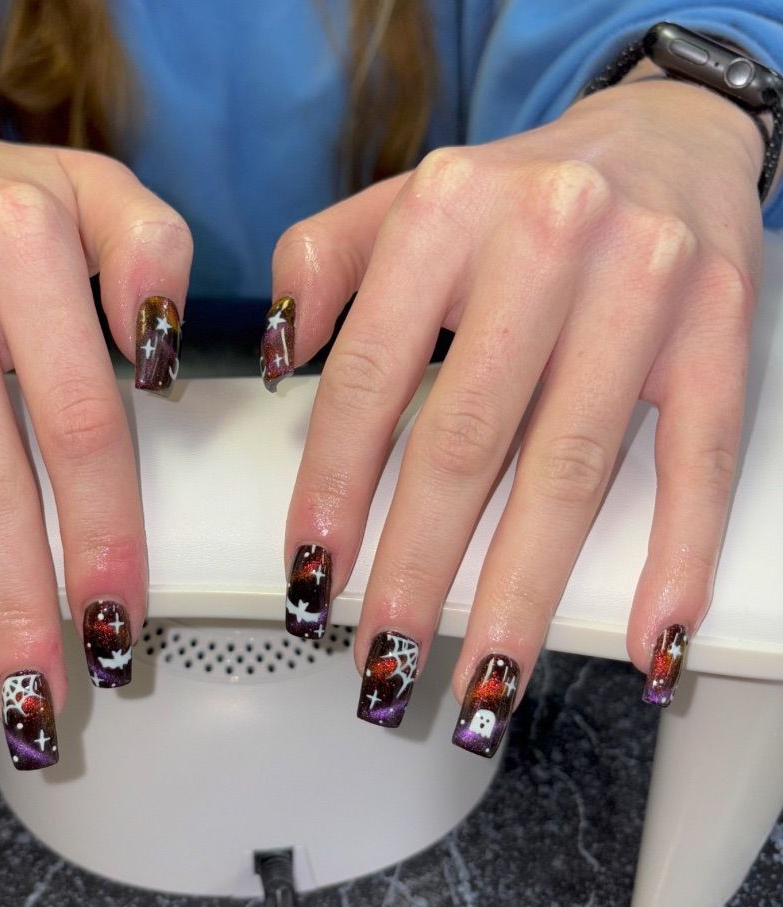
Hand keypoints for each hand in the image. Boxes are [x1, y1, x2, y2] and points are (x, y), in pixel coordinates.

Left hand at [273, 76, 763, 745]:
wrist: (663, 135)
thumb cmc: (516, 192)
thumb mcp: (398, 201)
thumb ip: (319, 267)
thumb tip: (279, 364)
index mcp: (445, 213)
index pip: (368, 378)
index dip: (331, 488)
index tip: (312, 575)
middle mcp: (545, 242)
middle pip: (465, 442)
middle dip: (417, 568)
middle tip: (384, 657)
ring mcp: (642, 288)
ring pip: (571, 469)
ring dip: (522, 592)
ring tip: (485, 681)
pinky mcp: (718, 330)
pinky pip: (698, 458)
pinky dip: (672, 555)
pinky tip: (641, 639)